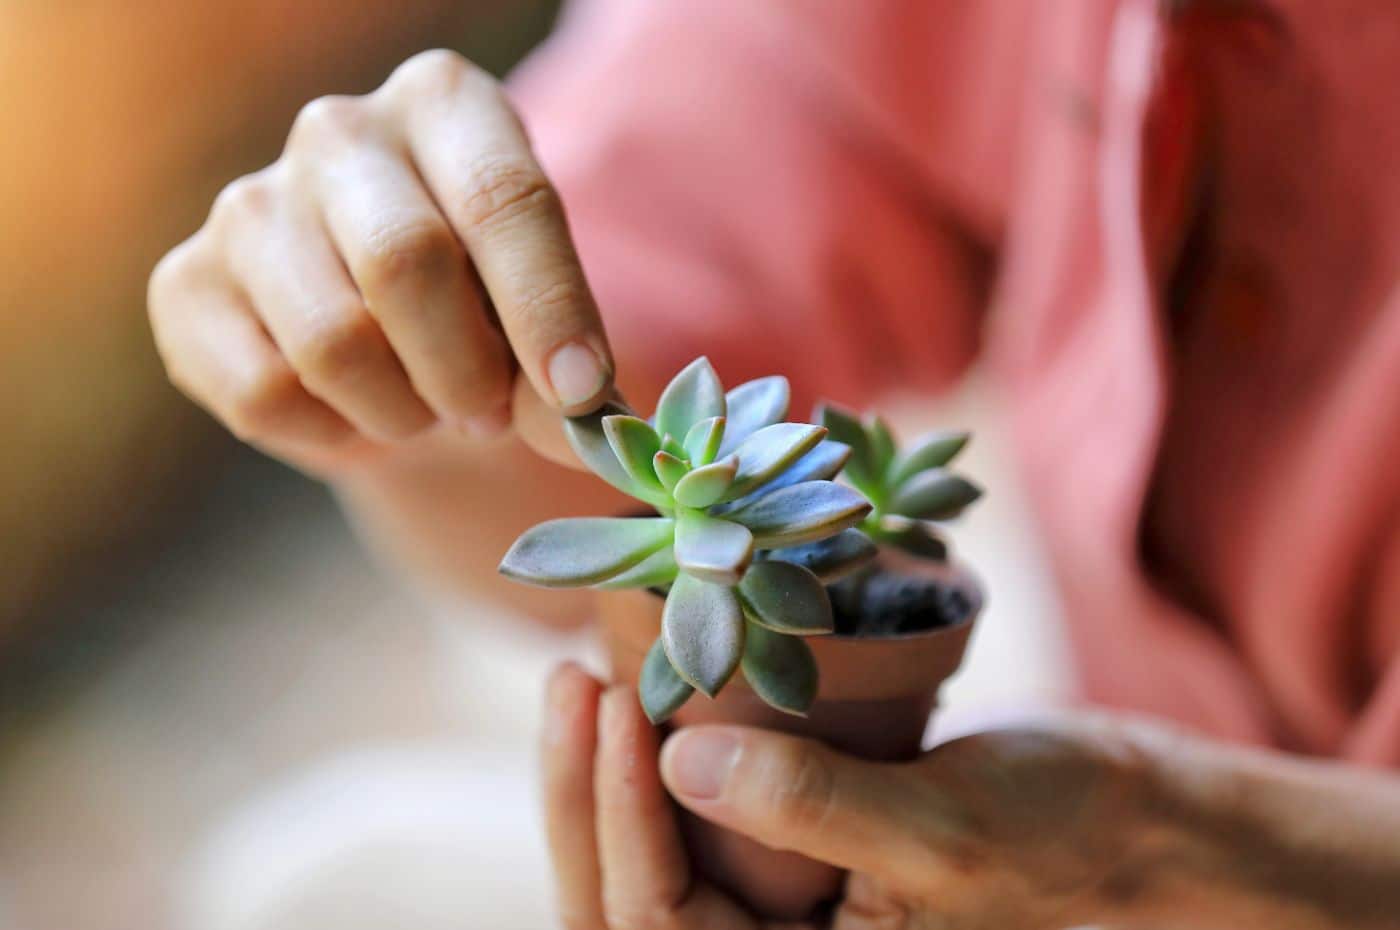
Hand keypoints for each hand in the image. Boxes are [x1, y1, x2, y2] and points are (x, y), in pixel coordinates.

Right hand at [149, 50, 612, 474]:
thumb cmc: (487, 322)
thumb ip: (568, 372)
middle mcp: (339, 131)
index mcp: (445, 104)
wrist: (393, 360)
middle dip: (465, 371)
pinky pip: (265, 394)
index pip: (502, 198)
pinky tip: (350, 412)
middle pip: (406, 263)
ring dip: (399, 413)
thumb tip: (578, 424)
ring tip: (422, 409)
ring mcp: (250, 202)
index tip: (578, 390)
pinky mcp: (185, 284)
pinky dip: (328, 434)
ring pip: (332, 342)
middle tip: (486, 414)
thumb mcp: (547, 330)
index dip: (547, 306)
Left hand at [541, 663, 1153, 929]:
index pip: (663, 923)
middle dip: (584, 796)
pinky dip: (657, 759)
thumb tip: (679, 760)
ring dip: (606, 773)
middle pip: (630, 901)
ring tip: (586, 676)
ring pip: (653, 857)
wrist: (1127, 815)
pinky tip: (644, 686)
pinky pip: (696, 819)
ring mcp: (779, 903)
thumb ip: (814, 807)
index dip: (620, 816)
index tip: (616, 700)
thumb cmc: (1062, 831)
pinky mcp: (790, 848)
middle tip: (573, 682)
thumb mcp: (943, 826)